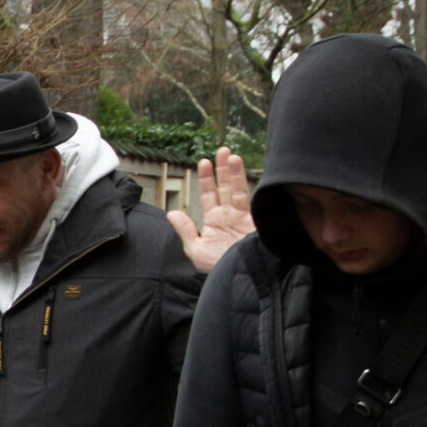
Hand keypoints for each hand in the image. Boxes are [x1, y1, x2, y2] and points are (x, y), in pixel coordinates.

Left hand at [167, 148, 253, 274]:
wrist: (240, 277)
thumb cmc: (218, 268)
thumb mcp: (196, 250)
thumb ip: (185, 230)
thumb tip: (171, 213)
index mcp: (215, 221)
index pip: (209, 195)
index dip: (207, 178)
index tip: (204, 162)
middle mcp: (230, 216)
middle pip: (225, 187)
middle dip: (223, 169)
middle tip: (221, 150)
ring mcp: (243, 217)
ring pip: (238, 189)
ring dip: (235, 172)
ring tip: (231, 155)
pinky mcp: (255, 220)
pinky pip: (251, 199)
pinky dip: (247, 185)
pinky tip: (245, 172)